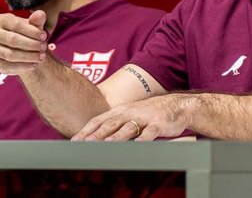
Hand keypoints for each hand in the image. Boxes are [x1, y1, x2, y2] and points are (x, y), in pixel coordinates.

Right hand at [0, 10, 47, 74]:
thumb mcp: (34, 26)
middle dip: (31, 44)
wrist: (22, 50)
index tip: (44, 36)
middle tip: (44, 47)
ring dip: (29, 56)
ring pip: (10, 54)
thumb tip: (40, 14)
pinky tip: (34, 64)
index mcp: (1, 20)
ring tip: (41, 57)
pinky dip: (24, 66)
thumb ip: (37, 20)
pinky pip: (9, 66)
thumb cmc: (28, 35)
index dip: (32, 31)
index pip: (16, 24)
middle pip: (12, 40)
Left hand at [71, 94, 192, 141]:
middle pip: (110, 124)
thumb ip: (114, 124)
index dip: (86, 130)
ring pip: (128, 128)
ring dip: (116, 137)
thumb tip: (96, 137)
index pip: (99, 120)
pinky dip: (143, 140)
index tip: (75, 140)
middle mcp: (129, 112)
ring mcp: (144, 118)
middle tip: (84, 143)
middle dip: (97, 134)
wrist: (177, 106)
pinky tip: (137, 146)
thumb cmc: (149, 113)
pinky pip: (150, 133)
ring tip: (106, 144)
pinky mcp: (158, 124)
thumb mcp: (129, 115)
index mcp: (120, 111)